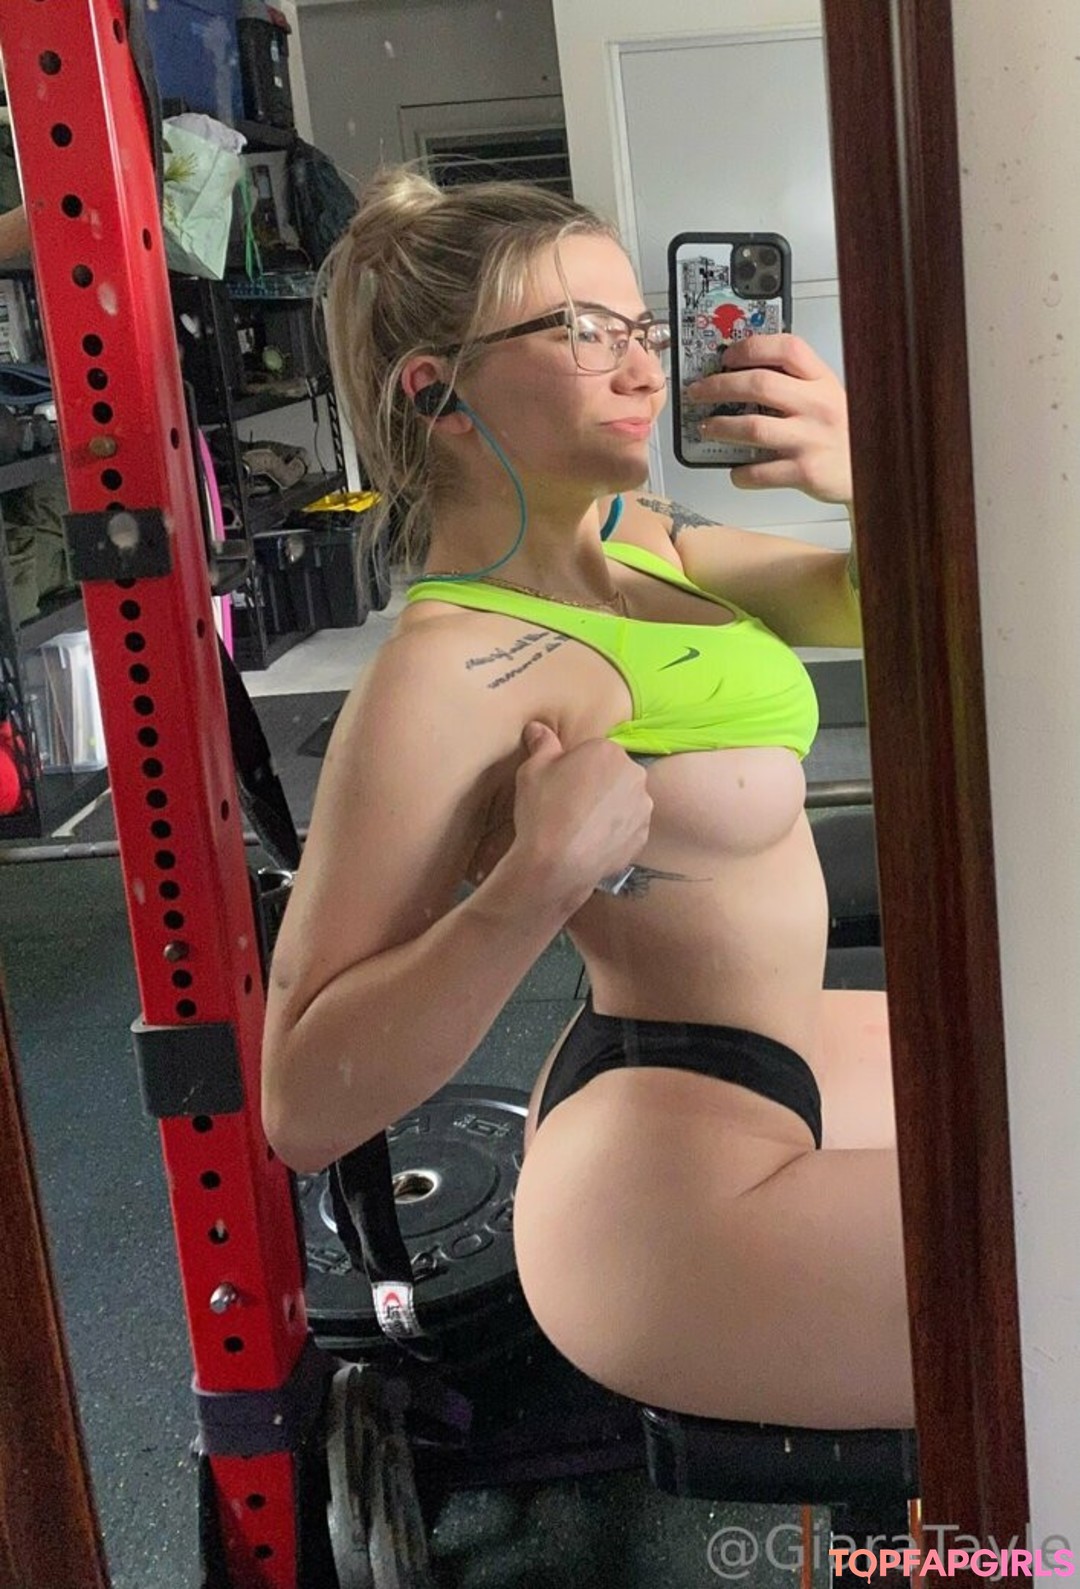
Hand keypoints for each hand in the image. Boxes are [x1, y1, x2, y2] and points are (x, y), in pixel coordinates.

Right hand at [511, 722, 652, 908]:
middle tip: (569, 805)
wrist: (557, 864)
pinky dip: (613, 832)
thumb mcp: (532, 770)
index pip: (595, 752)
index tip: (561, 784)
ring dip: (608, 808)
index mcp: (609, 751)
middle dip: (597, 785)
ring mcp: (642, 808)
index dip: (575, 767)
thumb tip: (538, 727)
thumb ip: (542, 744)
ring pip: (624, 801)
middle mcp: (634, 775)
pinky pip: (627, 828)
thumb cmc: (543, 811)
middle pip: (614, 774)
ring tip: (580, 827)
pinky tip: (590, 842)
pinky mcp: (642, 837)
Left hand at [684, 333, 851, 504]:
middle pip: (758, 384)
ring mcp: (811, 439)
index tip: (726, 356)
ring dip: (720, 427)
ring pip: (752, 428)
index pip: (786, 348)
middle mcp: (817, 406)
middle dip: (718, 386)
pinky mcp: (805, 472)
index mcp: (822, 381)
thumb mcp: (828, 396)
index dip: (750, 348)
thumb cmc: (843, 433)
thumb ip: (796, 383)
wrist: (874, 472)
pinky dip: (740, 473)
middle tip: (699, 392)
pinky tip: (735, 470)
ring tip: (706, 428)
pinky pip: (760, 472)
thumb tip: (744, 373)